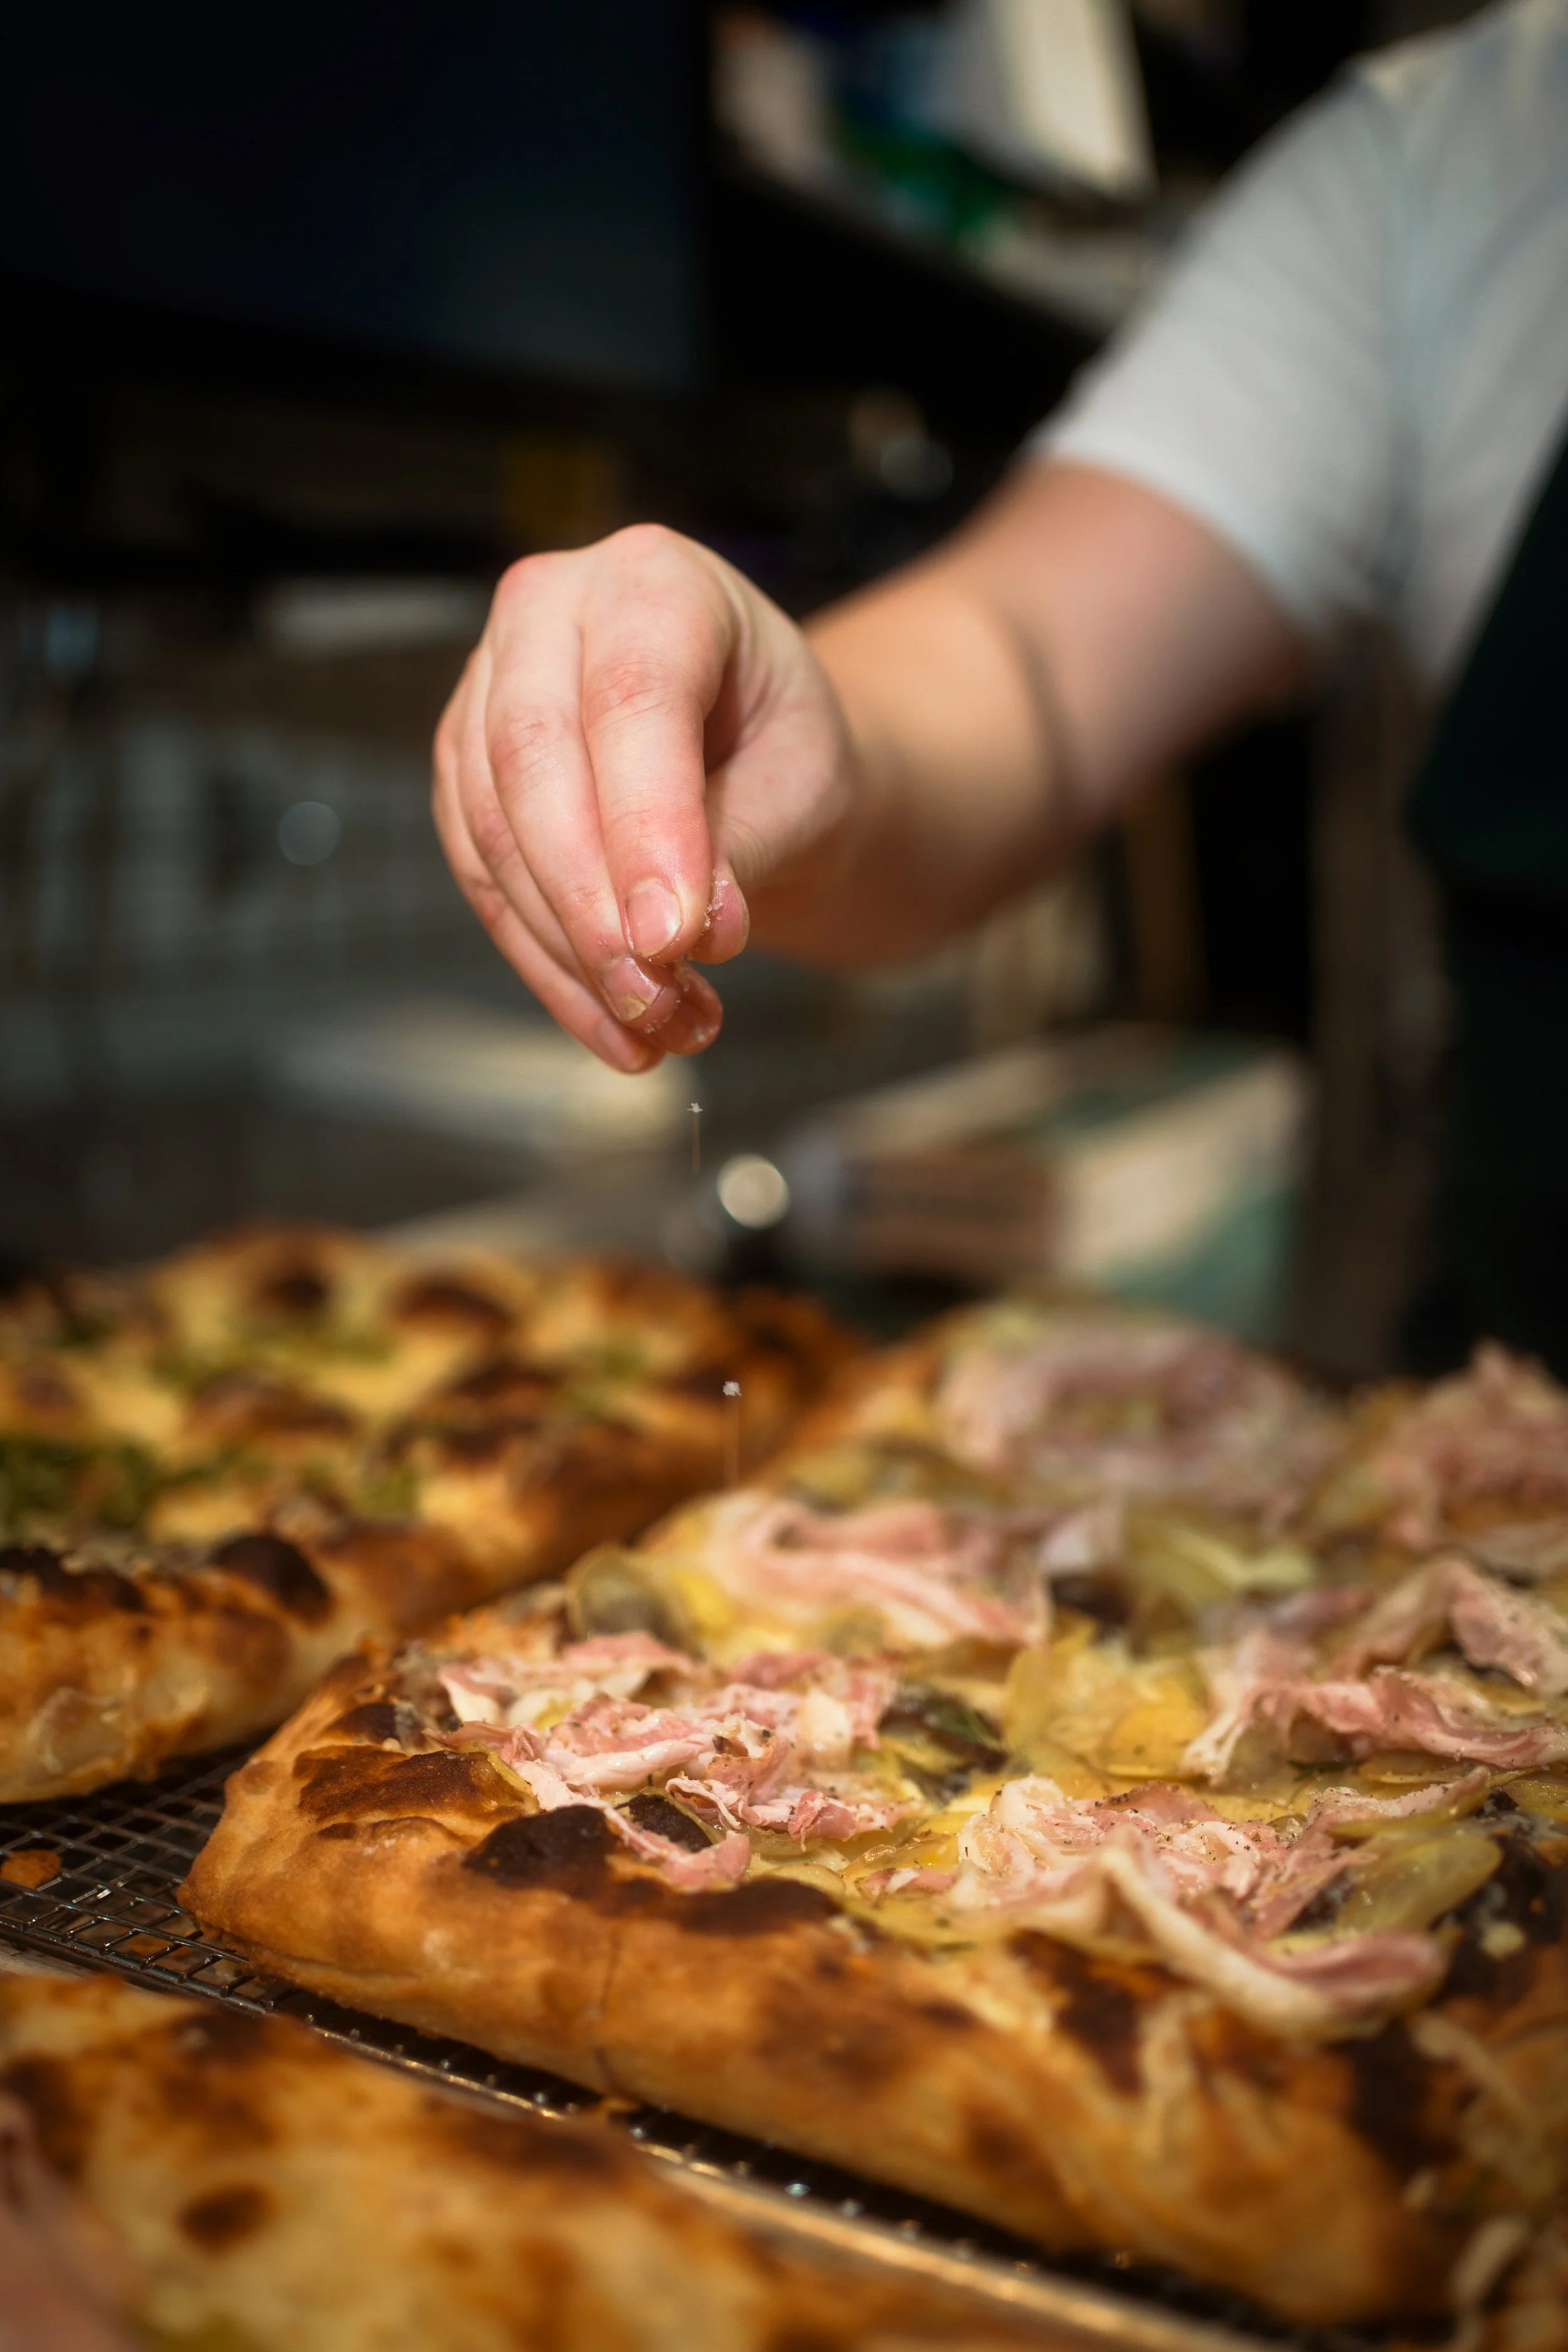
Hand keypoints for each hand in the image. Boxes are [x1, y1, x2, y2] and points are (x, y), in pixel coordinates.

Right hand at [433, 524, 852, 1070]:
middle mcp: (550, 613)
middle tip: (656, 998)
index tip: (675, 938)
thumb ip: (744, 843)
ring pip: (493, 831)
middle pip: (534, 761)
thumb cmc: (788, 750)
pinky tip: (613, 1024)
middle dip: (592, 904)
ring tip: (660, 1028)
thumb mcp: (807, 783)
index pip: (631, 699)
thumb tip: (689, 931)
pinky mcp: (466, 774)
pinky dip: (547, 966)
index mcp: (655, 580)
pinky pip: (483, 879)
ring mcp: (490, 691)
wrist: (760, 765)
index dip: (646, 826)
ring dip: (570, 953)